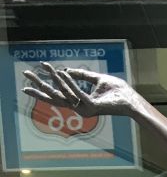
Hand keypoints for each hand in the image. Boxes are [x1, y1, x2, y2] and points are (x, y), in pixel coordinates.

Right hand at [22, 63, 137, 117]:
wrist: (130, 99)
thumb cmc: (117, 91)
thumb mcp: (96, 79)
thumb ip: (81, 75)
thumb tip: (66, 70)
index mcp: (79, 102)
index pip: (58, 94)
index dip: (45, 85)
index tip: (34, 76)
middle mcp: (80, 107)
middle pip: (55, 97)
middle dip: (39, 86)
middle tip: (25, 75)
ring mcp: (85, 108)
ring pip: (65, 94)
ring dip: (55, 79)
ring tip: (45, 67)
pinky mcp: (92, 106)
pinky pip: (78, 93)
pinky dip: (70, 82)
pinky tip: (62, 72)